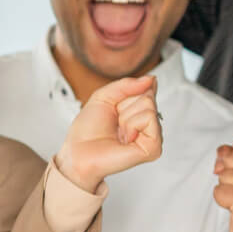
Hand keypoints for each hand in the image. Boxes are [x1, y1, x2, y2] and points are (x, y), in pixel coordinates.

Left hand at [55, 75, 162, 190]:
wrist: (78, 153)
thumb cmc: (87, 130)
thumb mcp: (103, 97)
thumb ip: (126, 85)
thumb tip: (151, 79)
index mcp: (138, 111)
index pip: (147, 87)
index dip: (128, 92)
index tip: (115, 106)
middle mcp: (148, 123)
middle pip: (147, 95)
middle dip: (123, 105)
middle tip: (114, 123)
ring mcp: (153, 135)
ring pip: (148, 104)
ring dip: (125, 116)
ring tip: (118, 132)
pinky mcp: (154, 147)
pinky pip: (149, 118)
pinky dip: (131, 124)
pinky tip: (125, 138)